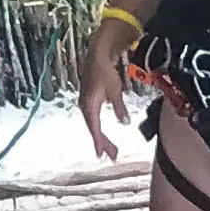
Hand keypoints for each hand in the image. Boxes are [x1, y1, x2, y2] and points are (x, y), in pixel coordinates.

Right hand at [76, 20, 129, 159]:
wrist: (96, 55)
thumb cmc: (104, 71)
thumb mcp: (114, 90)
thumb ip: (119, 108)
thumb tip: (124, 122)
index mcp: (89, 106)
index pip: (94, 128)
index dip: (100, 142)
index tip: (102, 155)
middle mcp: (85, 106)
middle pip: (94, 129)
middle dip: (103, 143)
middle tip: (113, 155)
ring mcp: (86, 103)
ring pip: (93, 125)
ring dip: (101, 137)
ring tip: (110, 148)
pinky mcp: (88, 100)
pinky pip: (93, 119)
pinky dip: (98, 128)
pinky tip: (103, 132)